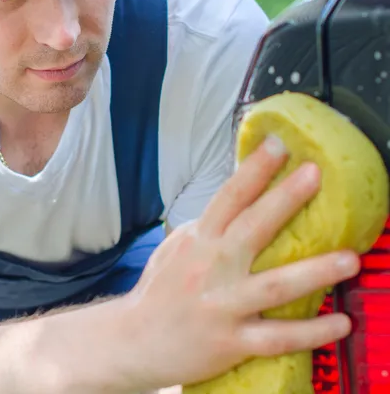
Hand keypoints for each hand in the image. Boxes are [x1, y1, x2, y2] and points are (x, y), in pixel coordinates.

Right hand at [124, 135, 359, 389]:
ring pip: (273, 286)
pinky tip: (341, 323)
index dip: (253, 169)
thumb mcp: (177, 248)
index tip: (278, 144)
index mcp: (198, 240)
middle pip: (252, 228)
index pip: (228, 197)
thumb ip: (207, 229)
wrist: (136, 339)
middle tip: (315, 174)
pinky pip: (276, 338)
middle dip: (284, 199)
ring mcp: (222, 304)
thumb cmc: (159, 290)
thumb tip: (237, 205)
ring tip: (349, 259)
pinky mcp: (231, 341)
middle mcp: (211, 267)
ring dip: (313, 272)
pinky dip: (310, 332)